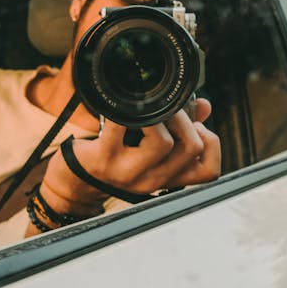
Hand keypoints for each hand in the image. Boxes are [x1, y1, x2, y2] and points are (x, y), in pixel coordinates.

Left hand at [40, 99, 220, 217]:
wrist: (75, 178)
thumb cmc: (118, 158)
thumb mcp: (150, 151)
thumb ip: (179, 130)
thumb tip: (204, 106)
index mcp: (167, 180)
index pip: (209, 172)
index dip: (211, 143)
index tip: (198, 127)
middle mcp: (152, 181)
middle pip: (191, 148)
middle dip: (187, 120)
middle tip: (173, 111)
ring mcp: (128, 172)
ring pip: (163, 142)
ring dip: (161, 115)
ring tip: (153, 109)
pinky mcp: (104, 157)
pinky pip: (124, 124)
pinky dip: (128, 108)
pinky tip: (127, 105)